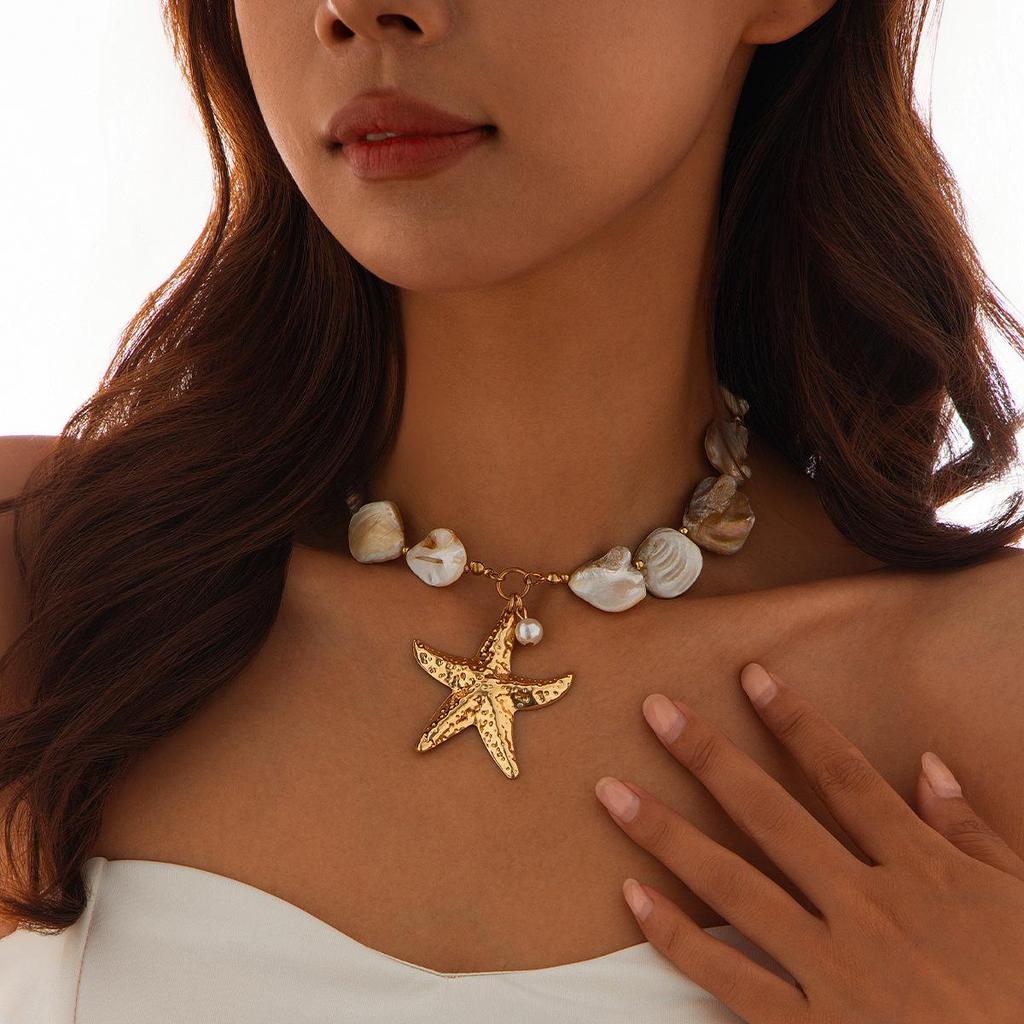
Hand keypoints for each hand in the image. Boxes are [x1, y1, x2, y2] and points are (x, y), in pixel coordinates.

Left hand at [593, 662, 1023, 1023]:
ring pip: (732, 885)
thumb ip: (973, 833)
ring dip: (667, 834)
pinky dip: (676, 936)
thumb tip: (927, 765)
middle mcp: (866, 907)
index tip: (751, 676)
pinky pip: (729, 977)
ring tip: (613, 793)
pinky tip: (633, 897)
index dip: (794, 720)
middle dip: (709, 757)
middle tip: (655, 711)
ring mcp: (833, 968)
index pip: (844, 775)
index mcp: (921, 871)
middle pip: (770, 815)